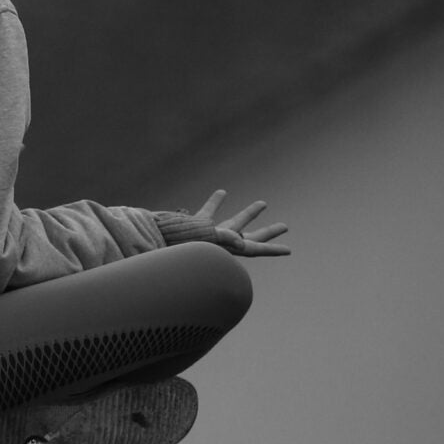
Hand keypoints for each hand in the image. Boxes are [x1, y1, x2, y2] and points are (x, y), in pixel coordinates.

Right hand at [152, 190, 290, 257]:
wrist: (155, 242)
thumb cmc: (180, 245)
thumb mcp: (205, 241)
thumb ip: (223, 238)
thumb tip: (239, 239)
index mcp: (227, 248)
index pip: (254, 248)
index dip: (272, 248)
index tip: (288, 250)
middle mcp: (222, 242)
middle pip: (251, 236)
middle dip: (268, 232)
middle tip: (285, 226)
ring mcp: (210, 234)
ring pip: (234, 222)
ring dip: (249, 213)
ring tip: (264, 203)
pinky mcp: (197, 226)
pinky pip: (209, 212)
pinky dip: (217, 202)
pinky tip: (223, 192)